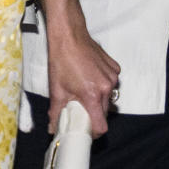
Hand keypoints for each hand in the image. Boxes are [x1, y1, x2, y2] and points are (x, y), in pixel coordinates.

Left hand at [45, 19, 119, 135]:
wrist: (69, 36)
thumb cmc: (62, 60)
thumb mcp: (56, 90)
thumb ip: (56, 113)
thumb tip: (53, 128)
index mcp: (93, 95)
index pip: (101, 125)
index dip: (93, 132)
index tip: (86, 130)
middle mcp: (107, 87)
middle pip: (105, 112)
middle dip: (94, 114)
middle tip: (80, 109)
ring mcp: (113, 76)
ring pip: (109, 98)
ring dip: (99, 99)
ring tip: (84, 91)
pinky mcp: (115, 68)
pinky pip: (112, 84)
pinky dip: (103, 86)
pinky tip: (91, 78)